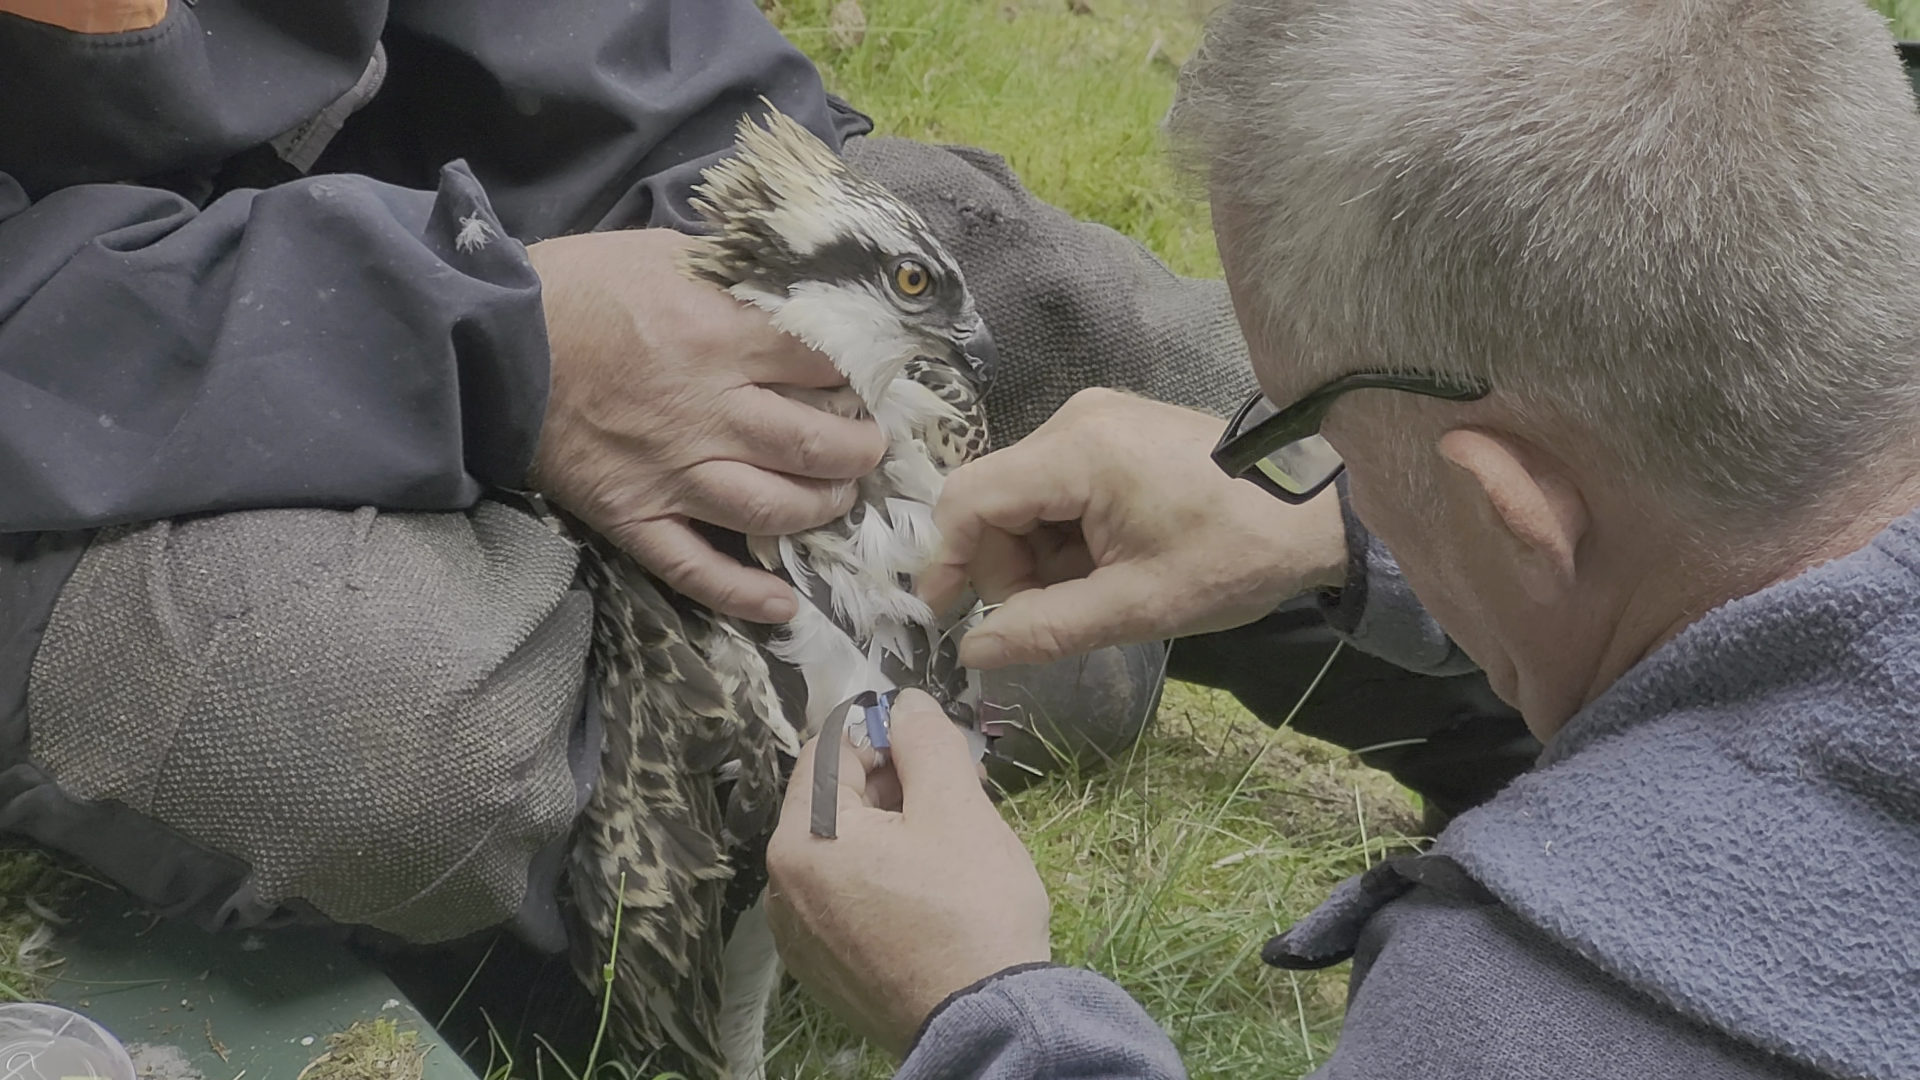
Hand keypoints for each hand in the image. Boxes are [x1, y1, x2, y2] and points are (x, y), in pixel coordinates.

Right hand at [527, 230, 887, 621]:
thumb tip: (793, 281)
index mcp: (721, 337)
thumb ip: (732, 273)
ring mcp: (674, 473)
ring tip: (836, 499)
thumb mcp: (665, 252)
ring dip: (821, 509)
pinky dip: (745, 594)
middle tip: (868, 446)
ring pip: (775, 509)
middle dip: (859, 451)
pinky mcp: (635, 515)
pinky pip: (697, 568)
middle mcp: (710, 411)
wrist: (489, 340)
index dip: (858, 374)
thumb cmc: (577, 286)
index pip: (822, 365)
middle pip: (817, 444)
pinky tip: (783, 606)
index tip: (867, 380)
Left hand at [765, 690, 1050, 1056]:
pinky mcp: (825, 969)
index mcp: (802, 839)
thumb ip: (926, 742)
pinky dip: (882, 878)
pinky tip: (931, 891)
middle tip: (957, 793)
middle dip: (893, 784)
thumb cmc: (971, 910)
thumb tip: (906, 703)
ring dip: (892, 830)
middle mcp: (782, 886)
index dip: (886, 734)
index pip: (830, 748)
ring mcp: (800, 934)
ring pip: (842, 849)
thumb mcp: (958, 808)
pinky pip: (846, 897)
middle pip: (832, 800)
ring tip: (951, 844)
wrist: (987, 1027)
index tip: (935, 747)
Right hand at [921, 388, 1347, 668]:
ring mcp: (1096, 418)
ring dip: (1040, 553)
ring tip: (1098, 587)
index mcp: (1079, 450)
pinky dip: (1065, 532)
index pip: (970, 500)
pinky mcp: (1114, 428)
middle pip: (993, 498)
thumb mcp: (1140, 605)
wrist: (1320, 508)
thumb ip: (1047, 628)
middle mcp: (1076, 418)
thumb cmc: (1237, 554)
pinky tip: (1109, 559)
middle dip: (1007, 565)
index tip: (947, 616)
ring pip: (1023, 495)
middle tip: (1055, 613)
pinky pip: (1056, 483)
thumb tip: (973, 651)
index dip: (949, 562)